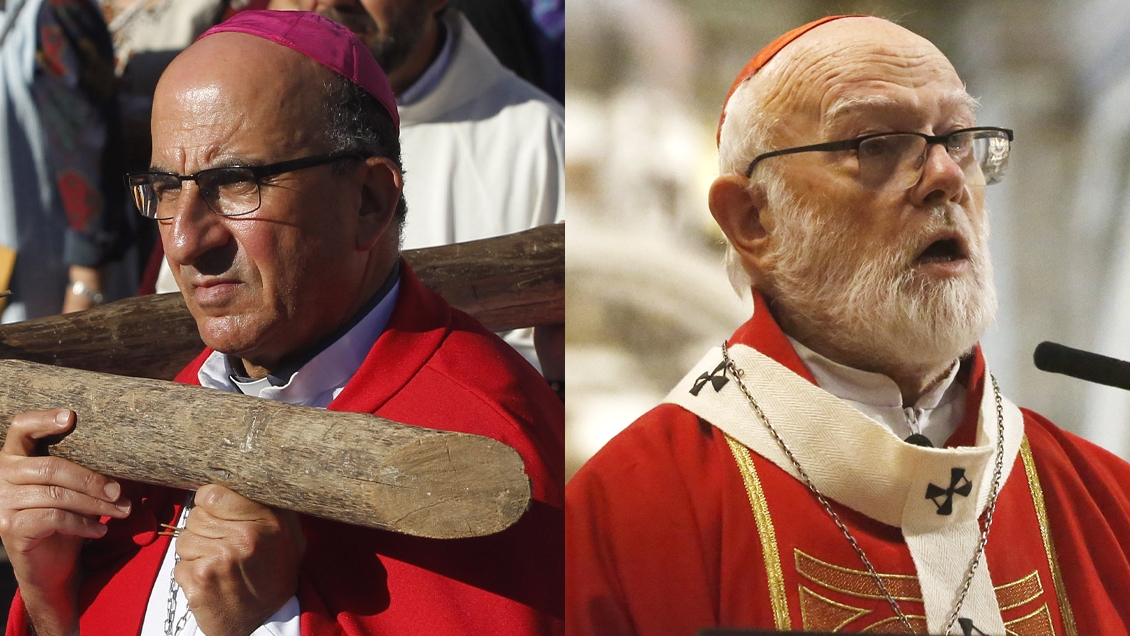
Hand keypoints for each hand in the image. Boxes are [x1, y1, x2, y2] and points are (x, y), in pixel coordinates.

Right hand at [0, 409, 129, 635]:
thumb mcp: (71, 489)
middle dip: (92, 479)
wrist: (49, 566)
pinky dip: (83, 524)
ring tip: (121, 510)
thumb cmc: (64, 519)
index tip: (71, 417)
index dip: (43, 420)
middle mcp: (1, 475)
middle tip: (119, 492)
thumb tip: (123, 456)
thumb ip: (81, 468)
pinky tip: (99, 530)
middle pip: (51, 467)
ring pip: (57, 495)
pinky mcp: (10, 528)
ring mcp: (2, 503)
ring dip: (96, 504)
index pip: (21, 428)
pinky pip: (54, 518)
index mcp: (15, 457)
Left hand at [174, 485, 305, 635]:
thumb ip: (267, 503)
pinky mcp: (199, 583)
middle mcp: (243, 539)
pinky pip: (179, 565)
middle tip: (225, 545)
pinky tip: (211, 581)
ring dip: (196, 552)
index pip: (214, 493)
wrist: (266, 621)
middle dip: (205, 528)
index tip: (219, 512)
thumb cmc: (274, 572)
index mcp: (266, 521)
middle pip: (196, 516)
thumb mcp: (287, 533)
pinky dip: (190, 573)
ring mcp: (219, 561)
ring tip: (219, 564)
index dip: (211, 502)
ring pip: (184, 539)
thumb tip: (242, 473)